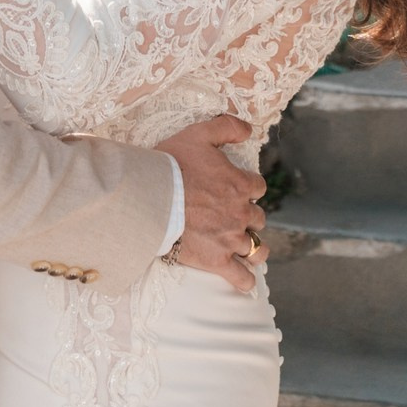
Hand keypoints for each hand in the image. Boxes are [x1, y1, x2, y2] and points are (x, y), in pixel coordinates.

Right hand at [156, 116, 268, 294]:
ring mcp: (231, 240)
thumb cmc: (171, 165)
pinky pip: (241, 278)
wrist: (149, 198)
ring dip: (254, 247)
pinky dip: (245, 280)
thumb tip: (248, 129)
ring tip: (246, 247)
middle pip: (258, 218)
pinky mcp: (216, 261)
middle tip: (230, 215)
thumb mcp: (199, 134)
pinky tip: (243, 279)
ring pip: (257, 248)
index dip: (247, 187)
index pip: (258, 187)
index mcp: (240, 185)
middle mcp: (241, 213)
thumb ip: (227, 126)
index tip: (235, 188)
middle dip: (248, 216)